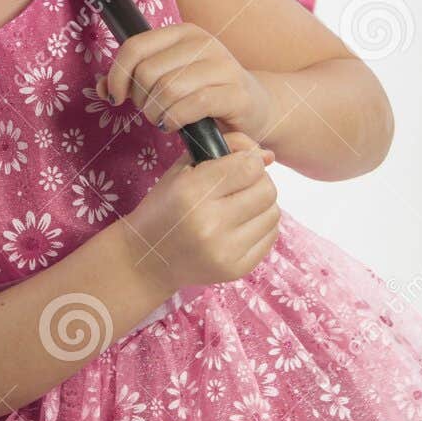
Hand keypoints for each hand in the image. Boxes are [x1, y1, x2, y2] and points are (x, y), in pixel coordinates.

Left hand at [95, 23, 273, 144]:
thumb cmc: (204, 94)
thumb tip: (100, 87)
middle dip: (139, 99)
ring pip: (167, 88)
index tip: (115, 97)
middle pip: (147, 71)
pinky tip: (173, 126)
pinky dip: (174, 119)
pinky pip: (192, 105)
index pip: (135, 46)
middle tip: (148, 112)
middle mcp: (204, 43)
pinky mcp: (236, 93)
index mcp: (184, 32)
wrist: (256, 108)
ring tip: (161, 120)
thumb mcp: (168, 79)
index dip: (117, 75)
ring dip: (155, 113)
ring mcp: (223, 66)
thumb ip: (134, 79)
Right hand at [123, 129, 280, 291]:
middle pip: (267, 190)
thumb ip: (221, 151)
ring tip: (241, 205)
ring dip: (261, 204)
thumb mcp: (181, 171)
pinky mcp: (237, 269)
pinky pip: (270, 237)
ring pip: (273, 213)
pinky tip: (241, 225)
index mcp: (191, 192)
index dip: (250, 160)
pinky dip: (260, 226)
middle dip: (258, 181)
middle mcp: (210, 222)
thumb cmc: (164, 208)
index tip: (241, 163)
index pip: (248, 166)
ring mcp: (225, 250)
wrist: (148, 259)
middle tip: (243, 184)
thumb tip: (267, 154)